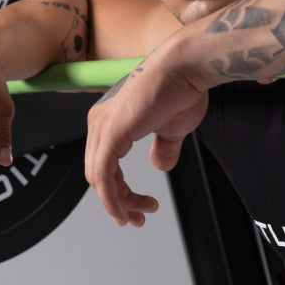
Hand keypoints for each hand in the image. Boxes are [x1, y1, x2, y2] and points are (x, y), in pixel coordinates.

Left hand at [84, 58, 208, 226]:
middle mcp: (100, 122)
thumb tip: (160, 164)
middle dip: (119, 201)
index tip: (138, 207)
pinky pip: (103, 174)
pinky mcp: (110, 132)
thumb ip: (163, 148)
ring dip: (118, 203)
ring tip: (140, 214)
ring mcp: (102, 126)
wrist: (186, 67)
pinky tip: (126, 209)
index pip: (105, 165)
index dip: (119, 191)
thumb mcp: (172, 129)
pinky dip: (112, 197)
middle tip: (138, 217)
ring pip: (98, 178)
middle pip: (98, 175)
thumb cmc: (181, 87)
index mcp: (111, 120)